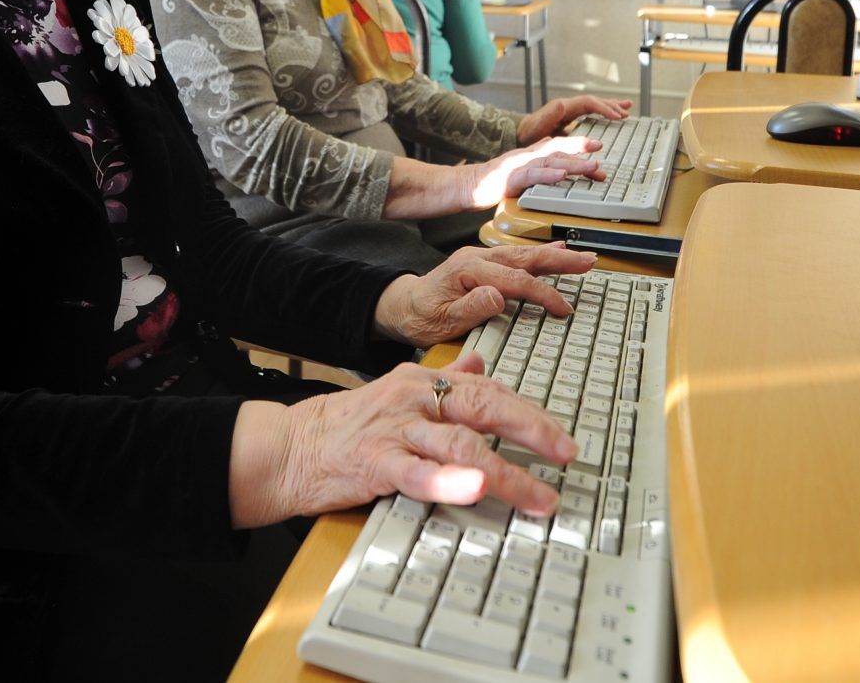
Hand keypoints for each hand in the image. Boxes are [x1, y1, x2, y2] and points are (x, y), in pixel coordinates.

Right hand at [230, 353, 578, 527]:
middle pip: (485, 407)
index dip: (530, 412)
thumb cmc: (349, 424)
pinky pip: (417, 473)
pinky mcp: (376, 462)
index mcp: (424, 382)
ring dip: (506, 471)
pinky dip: (449, 482)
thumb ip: (443, 378)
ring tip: (538, 495)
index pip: (489, 391)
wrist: (293, 445)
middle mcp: (415, 400)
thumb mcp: (399, 389)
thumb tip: (480, 365)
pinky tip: (474, 490)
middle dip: (533, 430)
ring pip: (461, 443)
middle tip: (566, 454)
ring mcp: (396, 431)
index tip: (561, 437)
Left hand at [373, 244, 597, 346]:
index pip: (515, 281)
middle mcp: (476, 258)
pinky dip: (539, 256)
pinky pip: (517, 257)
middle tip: (588, 261)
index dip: (542, 294)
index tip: (563, 307)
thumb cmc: (419, 317)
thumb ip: (469, 309)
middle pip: (525, 257)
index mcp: (468, 270)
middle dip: (560, 259)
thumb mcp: (440, 321)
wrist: (402, 306)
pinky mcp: (483, 263)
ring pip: (524, 254)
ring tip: (581, 257)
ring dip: (555, 255)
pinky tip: (555, 253)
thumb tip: (497, 297)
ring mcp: (480, 257)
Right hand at [451, 135, 604, 209]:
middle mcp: (527, 156)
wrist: (466, 186)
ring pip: (550, 161)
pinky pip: (533, 175)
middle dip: (580, 148)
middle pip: (558, 149)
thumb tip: (550, 148)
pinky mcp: (511, 178)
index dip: (577, 144)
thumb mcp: (518, 167)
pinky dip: (549, 174)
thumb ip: (534, 158)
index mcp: (530, 154)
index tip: (598, 146)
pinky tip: (561, 175)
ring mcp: (519, 166)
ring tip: (592, 166)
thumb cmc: (492, 180)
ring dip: (573, 163)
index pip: (557, 145)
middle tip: (600, 149)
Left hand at [516, 95, 632, 146]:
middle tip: (627, 113)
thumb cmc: (528, 134)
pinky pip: (590, 114)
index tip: (617, 117)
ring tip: (627, 109)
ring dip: (611, 107)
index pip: (589, 103)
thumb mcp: (537, 127)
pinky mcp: (570, 119)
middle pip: (595, 102)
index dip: (604, 108)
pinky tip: (612, 118)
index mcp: (564, 107)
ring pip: (595, 106)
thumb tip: (561, 103)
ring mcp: (570, 112)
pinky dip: (603, 114)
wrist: (520, 136)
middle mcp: (568, 107)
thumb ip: (548, 116)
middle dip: (611, 106)